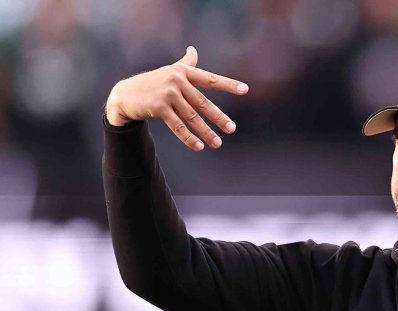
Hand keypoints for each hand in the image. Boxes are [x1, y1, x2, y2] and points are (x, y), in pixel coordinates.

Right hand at [104, 46, 248, 150]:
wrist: (124, 95)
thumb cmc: (152, 82)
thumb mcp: (169, 71)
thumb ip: (185, 63)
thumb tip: (193, 49)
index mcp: (183, 72)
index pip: (211, 80)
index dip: (229, 85)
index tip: (245, 90)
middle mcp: (177, 82)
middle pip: (203, 103)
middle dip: (218, 117)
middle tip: (231, 129)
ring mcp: (167, 95)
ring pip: (192, 117)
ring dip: (206, 132)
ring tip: (218, 143)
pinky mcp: (159, 108)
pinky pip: (178, 126)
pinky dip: (189, 138)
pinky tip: (199, 147)